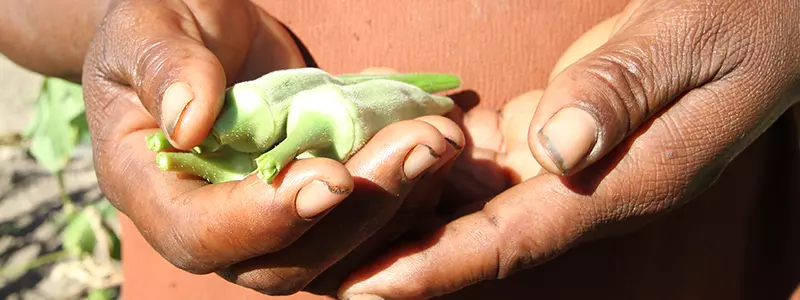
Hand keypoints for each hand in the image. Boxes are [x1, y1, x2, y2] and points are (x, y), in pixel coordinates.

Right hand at [81, 1, 463, 295]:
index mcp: (155, 190)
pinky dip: (407, 185)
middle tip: (416, 149)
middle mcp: (214, 221)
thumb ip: (165, 68)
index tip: (330, 178)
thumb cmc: (162, 23)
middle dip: (356, 213)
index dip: (266, 218)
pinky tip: (437, 137)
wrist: (204, 32)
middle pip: (283, 261)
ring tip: (438, 139)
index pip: (202, 235)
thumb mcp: (150, 28)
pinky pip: (364, 217)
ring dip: (395, 200)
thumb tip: (190, 121)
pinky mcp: (314, 201)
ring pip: (336, 248)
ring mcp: (270, 217)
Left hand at [338, 0, 799, 297]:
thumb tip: (557, 147)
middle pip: (481, 236)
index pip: (515, 238)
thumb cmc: (744, 20)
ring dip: (408, 211)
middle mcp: (589, 186)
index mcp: (625, 180)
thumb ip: (623, 90)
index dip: (440, 266)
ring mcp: (572, 164)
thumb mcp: (691, 39)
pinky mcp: (560, 134)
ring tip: (332, 217)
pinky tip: (389, 151)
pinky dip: (436, 161)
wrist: (767, 15)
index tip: (369, 289)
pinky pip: (487, 160)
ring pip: (476, 202)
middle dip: (403, 256)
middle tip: (318, 271)